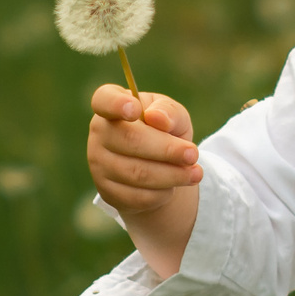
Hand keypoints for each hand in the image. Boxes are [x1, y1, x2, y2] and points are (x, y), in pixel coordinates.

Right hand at [86, 85, 200, 216]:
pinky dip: (162, 192)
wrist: (158, 167)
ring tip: (195, 173)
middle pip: (130, 140)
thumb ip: (168, 111)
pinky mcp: (107, 191)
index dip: (116, 104)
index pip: (103, 99)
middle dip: (167, 149)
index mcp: (111, 104)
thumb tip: (157, 118)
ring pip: (137, 173)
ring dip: (171, 175)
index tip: (135, 110)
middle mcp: (100, 132)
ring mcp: (99, 163)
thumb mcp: (173, 115)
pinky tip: (173, 186)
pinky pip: (138, 196)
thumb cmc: (163, 131)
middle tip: (193, 154)